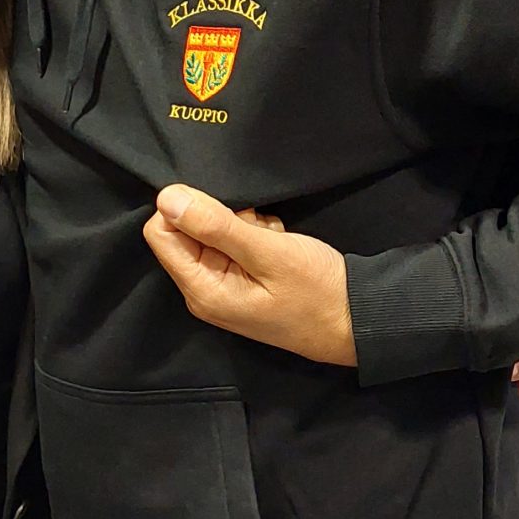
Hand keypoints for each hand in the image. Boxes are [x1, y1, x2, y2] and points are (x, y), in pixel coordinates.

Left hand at [143, 185, 355, 366]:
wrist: (358, 320)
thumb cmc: (317, 291)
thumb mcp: (268, 252)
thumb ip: (215, 225)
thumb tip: (166, 197)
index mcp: (201, 289)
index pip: (160, 232)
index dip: (187, 209)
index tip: (227, 209)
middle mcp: (203, 290)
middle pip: (185, 231)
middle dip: (220, 218)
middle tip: (258, 228)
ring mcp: (223, 287)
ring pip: (213, 233)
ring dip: (242, 225)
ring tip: (273, 238)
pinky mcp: (242, 281)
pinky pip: (233, 244)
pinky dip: (254, 235)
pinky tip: (277, 243)